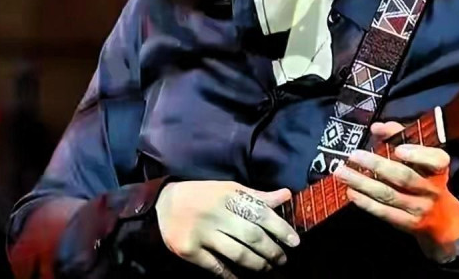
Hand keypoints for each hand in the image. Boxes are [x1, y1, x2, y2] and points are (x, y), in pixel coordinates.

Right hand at [155, 180, 299, 277]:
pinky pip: (216, 267)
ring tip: (268, 269)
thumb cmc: (202, 195)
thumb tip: (286, 195)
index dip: (280, 228)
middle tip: (282, 259)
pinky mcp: (190, 250)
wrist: (163, 203)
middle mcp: (216, 213)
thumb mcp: (229, 189)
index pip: (260, 212)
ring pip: (237, 253)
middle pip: (251, 236)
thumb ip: (257, 196)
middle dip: (271, 251)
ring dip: (257, 265)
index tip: (295, 241)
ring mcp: (202, 233)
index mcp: (228, 195)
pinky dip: (231, 275)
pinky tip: (242, 278)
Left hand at [333, 121, 458, 261]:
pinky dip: (366, 202)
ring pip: (388, 194)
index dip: (417, 155)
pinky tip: (351, 192)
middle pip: (404, 177)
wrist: (443, 219)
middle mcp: (432, 188)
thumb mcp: (420, 155)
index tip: (398, 149)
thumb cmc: (426, 177)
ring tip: (342, 173)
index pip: (436, 160)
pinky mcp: (408, 223)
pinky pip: (385, 212)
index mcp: (438, 168)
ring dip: (362, 183)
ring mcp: (420, 208)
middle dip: (377, 165)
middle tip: (354, 155)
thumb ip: (399, 135)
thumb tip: (377, 128)